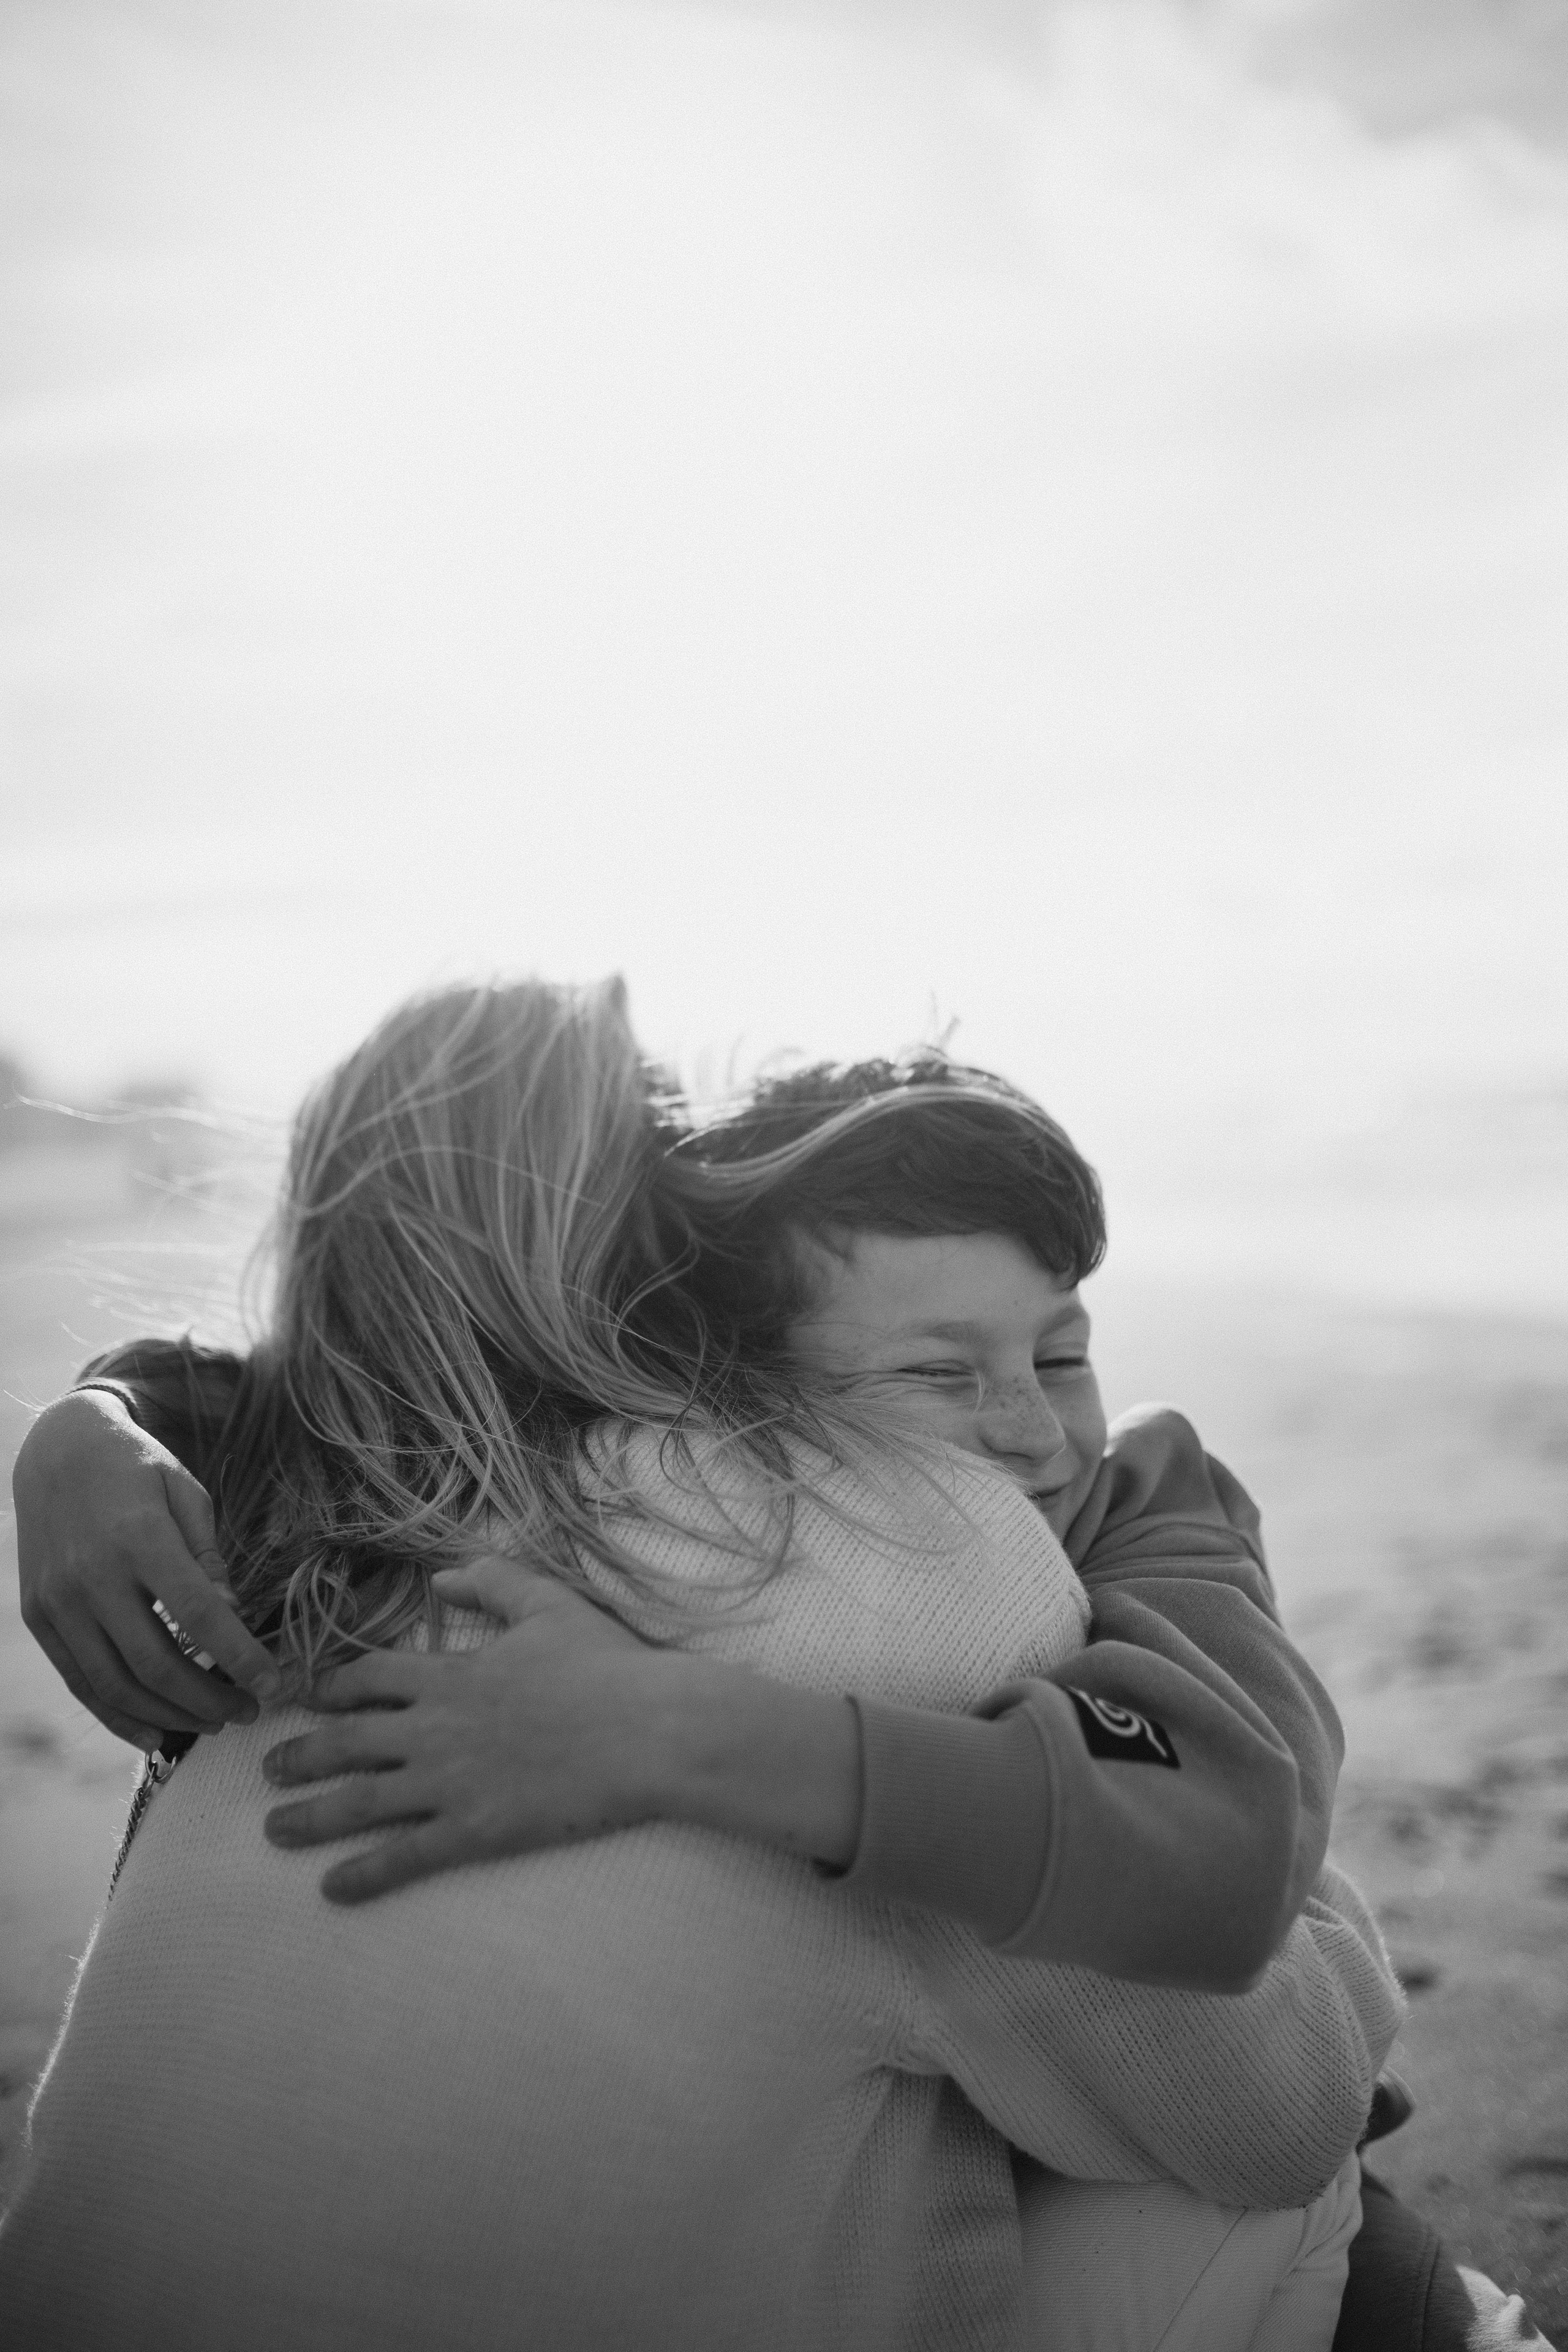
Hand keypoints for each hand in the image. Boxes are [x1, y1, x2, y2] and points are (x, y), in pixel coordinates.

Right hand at [13, 1389, 280, 1747]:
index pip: (197, 1612)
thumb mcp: (185, 1491)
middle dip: (208, 1699)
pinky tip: (154, 1734)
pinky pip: (80, 1682)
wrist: (55, 1452)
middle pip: (155, 1662)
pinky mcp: (38, 1618)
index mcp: (139, 1537)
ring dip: (168, 1717)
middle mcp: (92, 1576)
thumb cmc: (136, 1469)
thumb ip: (208, 1555)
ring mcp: (58, 1602)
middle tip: (247, 1711)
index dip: (238, 1655)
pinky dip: (117, 1716)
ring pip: (115, 1684)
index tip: (273, 1683)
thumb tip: (232, 1615)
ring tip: (212, 1724)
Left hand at [262, 1555, 677, 1903]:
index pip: (369, 1678)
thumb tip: (442, 1578)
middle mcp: (435, 1729)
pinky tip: (331, 1890)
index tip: (305, 1696)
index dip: (330, 1687)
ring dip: (309, 1817)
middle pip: (346, 1741)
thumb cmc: (606, 1664)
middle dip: (301, 1754)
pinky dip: (363, 1875)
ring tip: (274, 1829)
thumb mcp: (548, 1602)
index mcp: (452, 1674)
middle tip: (268, 1768)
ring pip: (359, 1801)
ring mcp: (449, 1783)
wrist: (648, 1731)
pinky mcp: (474, 1832)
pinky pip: (404, 1857)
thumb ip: (492, 1581)